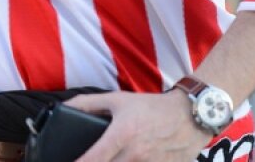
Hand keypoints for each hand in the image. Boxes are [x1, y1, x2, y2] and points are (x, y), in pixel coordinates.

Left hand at [66, 90, 208, 161]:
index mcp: (122, 135)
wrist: (190, 116)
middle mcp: (136, 153)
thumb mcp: (117, 99)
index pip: (94, 158)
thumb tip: (64, 108)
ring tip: (110, 159)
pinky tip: (126, 161)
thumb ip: (87, 103)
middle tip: (89, 161)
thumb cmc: (151, 107)